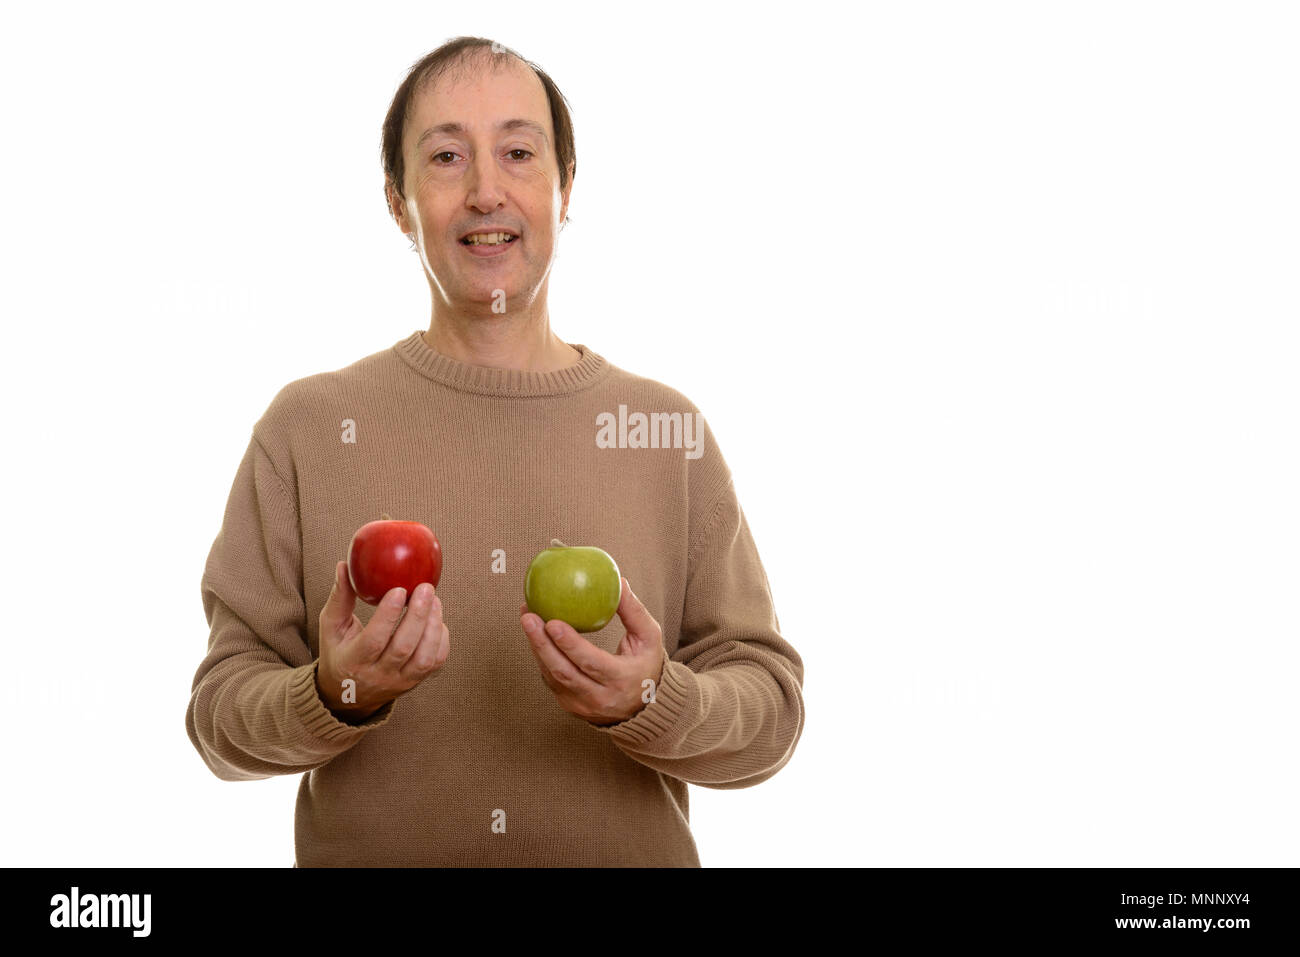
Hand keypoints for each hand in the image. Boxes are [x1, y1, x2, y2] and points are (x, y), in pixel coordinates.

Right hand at [315, 560, 448, 721]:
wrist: (348, 695)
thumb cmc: (339, 652)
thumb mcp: (331, 628)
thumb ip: (340, 598)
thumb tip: (344, 566)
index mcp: (353, 662)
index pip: (373, 640)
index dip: (388, 615)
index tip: (399, 589)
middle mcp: (378, 676)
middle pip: (403, 648)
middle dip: (418, 616)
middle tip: (426, 587)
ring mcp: (399, 682)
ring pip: (424, 659)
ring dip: (433, 627)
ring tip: (434, 600)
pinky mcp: (415, 682)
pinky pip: (435, 663)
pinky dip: (441, 640)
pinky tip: (437, 619)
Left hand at [520, 577, 665, 725]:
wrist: (643, 705)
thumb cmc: (646, 664)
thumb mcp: (649, 637)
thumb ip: (634, 611)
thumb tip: (619, 582)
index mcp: (621, 680)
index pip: (591, 663)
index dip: (570, 644)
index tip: (553, 622)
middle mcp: (599, 698)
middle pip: (563, 672)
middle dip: (542, 643)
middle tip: (528, 617)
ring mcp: (581, 705)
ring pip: (552, 677)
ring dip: (536, 648)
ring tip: (527, 619)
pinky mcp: (569, 705)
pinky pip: (550, 680)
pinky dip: (541, 657)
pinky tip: (534, 635)